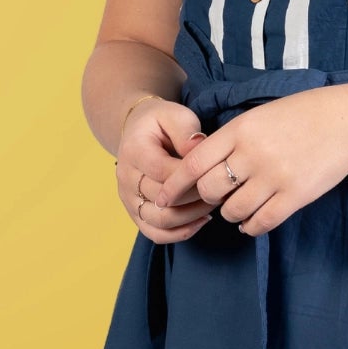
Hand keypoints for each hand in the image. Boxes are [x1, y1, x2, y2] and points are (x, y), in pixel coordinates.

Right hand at [116, 96, 213, 240]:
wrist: (137, 132)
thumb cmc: (161, 123)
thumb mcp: (174, 115)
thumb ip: (185, 131)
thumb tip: (198, 147)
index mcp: (134, 151)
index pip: (163, 172)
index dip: (191, 177)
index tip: (215, 172)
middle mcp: (126, 178)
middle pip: (163, 199)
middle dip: (197, 197)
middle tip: (221, 189)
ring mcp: (128, 199)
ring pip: (160, 221)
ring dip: (191, 217)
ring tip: (213, 205)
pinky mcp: (135, 213)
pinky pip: (155, 233)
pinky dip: (180, 233)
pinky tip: (201, 221)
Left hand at [154, 86, 347, 237]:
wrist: (346, 122)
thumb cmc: (301, 116)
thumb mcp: (259, 116)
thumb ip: (231, 139)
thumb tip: (201, 167)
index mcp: (240, 130)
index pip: (194, 163)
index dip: (175, 184)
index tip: (165, 196)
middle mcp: (253, 154)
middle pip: (210, 190)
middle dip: (208, 198)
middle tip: (217, 196)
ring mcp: (274, 177)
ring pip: (233, 210)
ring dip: (231, 214)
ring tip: (240, 206)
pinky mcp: (294, 196)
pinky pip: (261, 222)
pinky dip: (251, 226)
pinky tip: (252, 221)